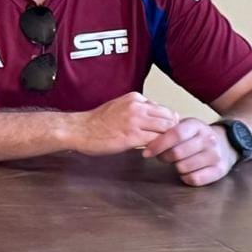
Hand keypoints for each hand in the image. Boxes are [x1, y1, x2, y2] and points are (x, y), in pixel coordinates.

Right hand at [65, 93, 179, 155]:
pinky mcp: (132, 136)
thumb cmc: (95, 122)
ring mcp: (136, 121)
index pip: (164, 109)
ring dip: (168, 140)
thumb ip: (137, 110)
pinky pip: (156, 141)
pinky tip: (154, 152)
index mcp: (135, 98)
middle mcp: (137, 107)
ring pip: (167, 129)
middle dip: (173, 131)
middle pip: (170, 118)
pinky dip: (159, 148)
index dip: (167, 122)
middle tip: (171, 142)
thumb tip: (154, 119)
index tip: (165, 132)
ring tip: (164, 148)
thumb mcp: (119, 106)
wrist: (79, 130)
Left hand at [142, 117, 238, 186]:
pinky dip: (185, 177)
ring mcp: (216, 155)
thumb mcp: (185, 127)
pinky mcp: (220, 170)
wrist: (227, 143)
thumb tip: (145, 139)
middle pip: (177, 153)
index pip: (175, 134)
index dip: (157, 145)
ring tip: (177, 163)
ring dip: (175, 167)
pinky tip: (186, 171)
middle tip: (162, 157)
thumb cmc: (196, 137)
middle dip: (164, 157)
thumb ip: (167, 131)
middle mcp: (209, 139)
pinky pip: (194, 179)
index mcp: (196, 126)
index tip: (146, 153)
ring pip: (184, 167)